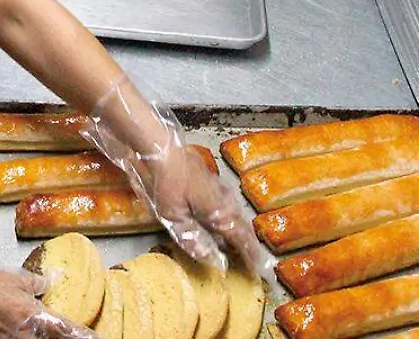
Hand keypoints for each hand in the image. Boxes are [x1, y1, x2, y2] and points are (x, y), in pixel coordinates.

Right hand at [0, 225, 97, 338]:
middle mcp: (22, 335)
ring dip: (41, 338)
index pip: (66, 330)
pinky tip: (22, 333)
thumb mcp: (12, 278)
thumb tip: (50, 282)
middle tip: (74, 336)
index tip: (96, 337)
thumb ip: (34, 283)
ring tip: (42, 332)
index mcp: (31, 315)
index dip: (84, 336)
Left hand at [86, 76, 273, 274]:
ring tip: (242, 244)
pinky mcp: (211, 179)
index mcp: (219, 210)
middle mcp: (225, 199)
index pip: (240, 238)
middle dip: (248, 244)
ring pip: (236, 212)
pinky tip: (223, 217)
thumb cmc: (165, 182)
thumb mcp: (173, 216)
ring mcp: (219, 186)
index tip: (258, 270)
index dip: (250, 255)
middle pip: (242, 225)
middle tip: (253, 261)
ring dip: (240, 229)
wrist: (160, 148)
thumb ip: (193, 239)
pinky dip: (230, 215)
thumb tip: (215, 261)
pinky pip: (228, 202)